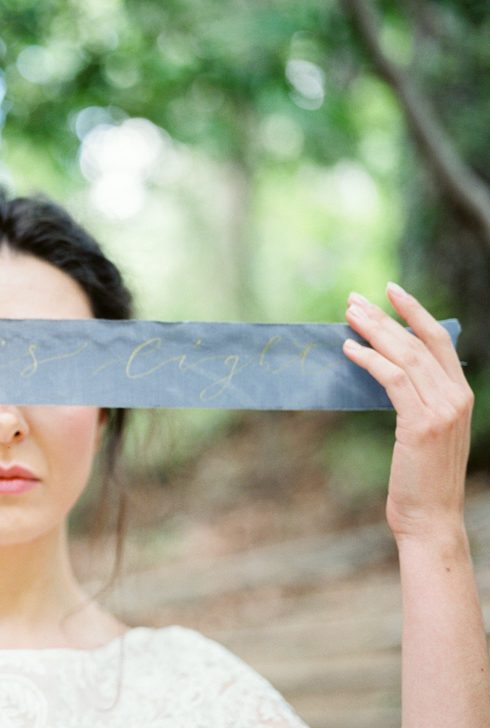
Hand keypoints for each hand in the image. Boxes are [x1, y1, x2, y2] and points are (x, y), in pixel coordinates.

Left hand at [342, 283, 473, 541]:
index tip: (391, 291)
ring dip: (373, 332)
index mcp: (460, 394)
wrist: (430, 518)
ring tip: (348, 315)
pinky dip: (369, 360)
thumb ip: (414, 400)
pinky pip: (392, 379)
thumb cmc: (420, 477)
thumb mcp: (423, 431)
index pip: (439, 340)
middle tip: (353, 299)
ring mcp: (442, 410)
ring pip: (404, 356)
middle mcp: (456, 397)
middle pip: (418, 342)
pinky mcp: (421, 424)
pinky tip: (349, 349)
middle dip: (385, 316)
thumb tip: (384, 370)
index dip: (416, 312)